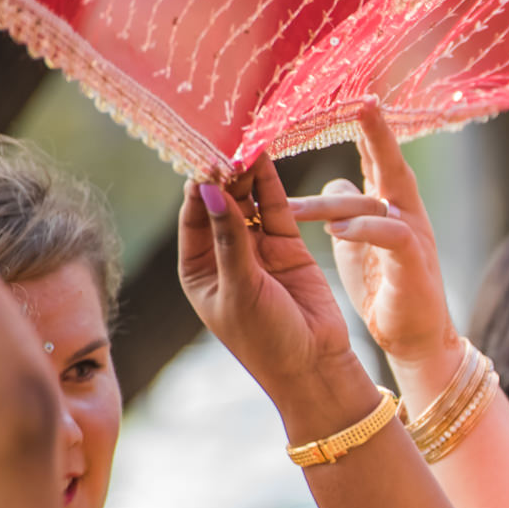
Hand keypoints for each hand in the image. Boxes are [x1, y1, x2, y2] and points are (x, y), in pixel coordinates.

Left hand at [180, 158, 360, 402]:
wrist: (315, 365)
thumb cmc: (267, 338)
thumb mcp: (240, 288)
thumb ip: (228, 238)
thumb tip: (210, 189)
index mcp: (198, 269)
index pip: (193, 215)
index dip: (201, 187)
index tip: (208, 158)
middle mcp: (224, 254)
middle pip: (220, 203)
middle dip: (224, 174)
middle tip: (230, 142)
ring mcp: (258, 249)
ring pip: (249, 201)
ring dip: (247, 174)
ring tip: (248, 142)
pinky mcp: (290, 247)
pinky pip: (277, 209)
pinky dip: (273, 184)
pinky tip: (266, 158)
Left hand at [288, 103, 456, 383]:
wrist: (415, 337)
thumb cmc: (386, 287)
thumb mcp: (360, 240)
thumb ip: (345, 206)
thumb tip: (333, 175)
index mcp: (389, 203)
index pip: (374, 157)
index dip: (360, 130)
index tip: (344, 100)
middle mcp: (403, 211)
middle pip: (388, 162)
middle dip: (376, 132)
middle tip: (361, 101)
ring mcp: (411, 234)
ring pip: (370, 203)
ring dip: (328, 204)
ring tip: (289, 208)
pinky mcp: (413, 262)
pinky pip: (389, 236)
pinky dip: (363, 231)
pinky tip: (337, 232)